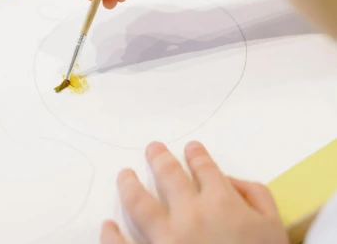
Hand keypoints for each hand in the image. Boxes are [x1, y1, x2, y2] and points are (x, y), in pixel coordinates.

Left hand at [101, 141, 287, 243]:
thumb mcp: (275, 226)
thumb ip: (256, 195)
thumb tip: (230, 181)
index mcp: (220, 202)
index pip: (204, 167)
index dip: (196, 155)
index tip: (191, 150)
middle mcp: (189, 214)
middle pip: (168, 174)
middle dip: (160, 157)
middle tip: (153, 149)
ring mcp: (166, 240)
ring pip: (138, 203)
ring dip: (129, 185)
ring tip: (125, 176)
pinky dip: (111, 236)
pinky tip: (107, 227)